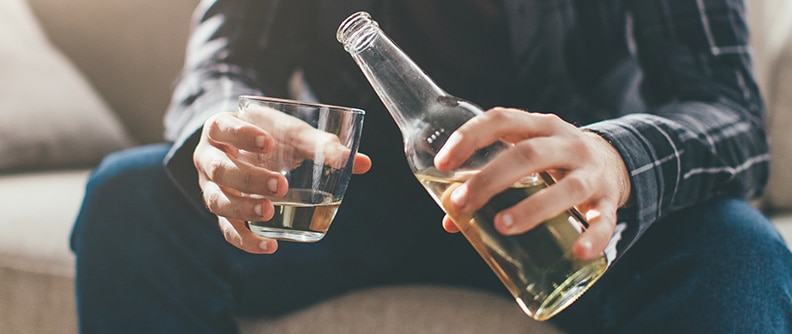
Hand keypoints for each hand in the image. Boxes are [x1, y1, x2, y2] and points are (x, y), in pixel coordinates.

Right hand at [193, 111, 371, 253]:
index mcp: (221, 128)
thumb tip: (363, 164)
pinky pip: (228, 230)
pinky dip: (247, 240)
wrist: (244, 148)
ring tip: (269, 213)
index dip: (242, 135)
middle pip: (220, 170)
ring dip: (243, 210)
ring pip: (218, 201)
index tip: (268, 142)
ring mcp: (210, 187)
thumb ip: (321, 144)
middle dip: (249, 179)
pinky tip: (269, 247)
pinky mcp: (221, 213)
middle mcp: (209, 158)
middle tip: (281, 185)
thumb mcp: (290, 133)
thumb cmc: (269, 135)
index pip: (222, 127)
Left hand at [433, 107, 629, 259]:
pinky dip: (593, 237)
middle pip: (528, 155)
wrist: (613, 162)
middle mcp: (568, 144)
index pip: (502, 119)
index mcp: (540, 126)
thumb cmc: (552, 163)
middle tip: (463, 203)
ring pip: (566, 188)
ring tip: (502, 226)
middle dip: (491, 179)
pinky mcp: (609, 200)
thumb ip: (489, 183)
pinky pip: (604, 219)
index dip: (470, 137)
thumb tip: (451, 219)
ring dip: (532, 208)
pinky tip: (577, 252)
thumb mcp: (525, 161)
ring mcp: (592, 172)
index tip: (442, 164)